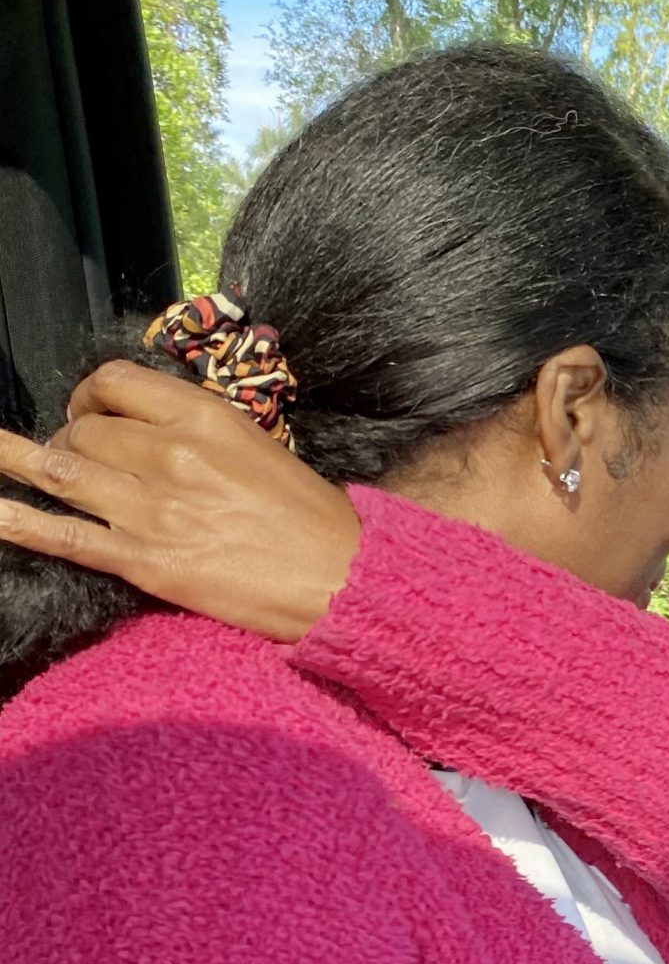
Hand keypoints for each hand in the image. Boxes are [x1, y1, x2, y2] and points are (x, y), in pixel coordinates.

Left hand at [0, 360, 359, 640]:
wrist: (341, 581)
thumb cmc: (313, 519)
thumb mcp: (261, 447)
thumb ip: (201, 432)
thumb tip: (151, 432)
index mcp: (205, 417)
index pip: (116, 382)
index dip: (90, 393)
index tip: (91, 408)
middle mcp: (170, 453)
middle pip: (83, 429)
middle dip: (69, 438)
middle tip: (77, 457)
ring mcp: (152, 507)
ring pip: (61, 470)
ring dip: (25, 464)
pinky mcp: (145, 560)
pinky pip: (63, 535)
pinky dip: (14, 521)